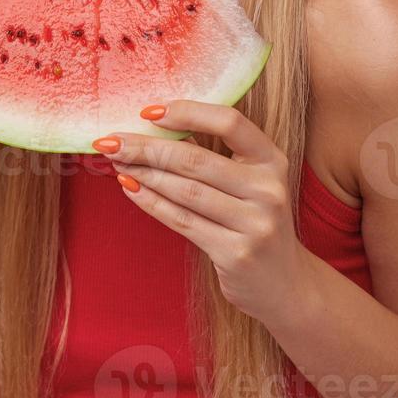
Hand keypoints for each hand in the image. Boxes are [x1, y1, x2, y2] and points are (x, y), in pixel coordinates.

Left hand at [92, 100, 311, 326]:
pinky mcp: (235, 253)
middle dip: (146, 147)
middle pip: (195, 159)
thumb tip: (153, 130)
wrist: (286, 284)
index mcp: (272, 160)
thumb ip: (215, 157)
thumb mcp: (249, 183)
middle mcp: (267, 189)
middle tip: (111, 141)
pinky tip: (130, 188)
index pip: (229, 122)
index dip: (187, 112)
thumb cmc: (255, 222)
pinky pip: (182, 221)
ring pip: (185, 190)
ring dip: (143, 174)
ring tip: (116, 162)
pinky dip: (151, 203)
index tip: (148, 112)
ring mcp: (254, 223)